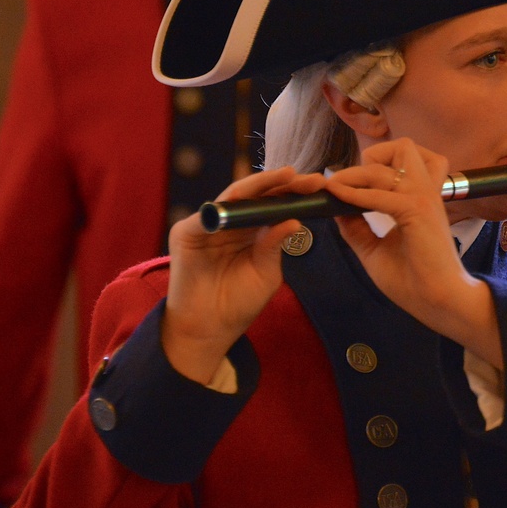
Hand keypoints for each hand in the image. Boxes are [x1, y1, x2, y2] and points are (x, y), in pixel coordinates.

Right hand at [163, 167, 326, 383]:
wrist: (209, 331)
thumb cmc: (238, 304)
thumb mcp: (266, 273)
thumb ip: (275, 246)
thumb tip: (294, 220)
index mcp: (251, 230)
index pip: (273, 204)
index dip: (295, 194)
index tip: (320, 187)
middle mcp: (230, 222)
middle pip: (257, 195)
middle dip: (283, 184)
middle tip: (310, 178)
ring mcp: (208, 225)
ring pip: (234, 196)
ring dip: (260, 186)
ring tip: (286, 177)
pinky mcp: (186, 233)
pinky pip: (207, 216)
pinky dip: (225, 207)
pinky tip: (246, 201)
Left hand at [325, 140, 502, 365]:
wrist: (438, 302)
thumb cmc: (413, 280)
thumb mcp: (374, 250)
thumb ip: (356, 227)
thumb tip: (335, 207)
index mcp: (420, 198)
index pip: (404, 159)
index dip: (372, 165)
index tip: (346, 185)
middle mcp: (425, 192)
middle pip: (404, 147)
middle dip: (373, 156)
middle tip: (349, 183)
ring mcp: (424, 198)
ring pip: (393, 160)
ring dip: (359, 173)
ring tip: (336, 189)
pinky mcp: (418, 211)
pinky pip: (380, 193)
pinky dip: (356, 195)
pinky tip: (338, 199)